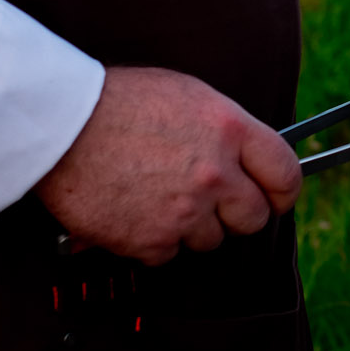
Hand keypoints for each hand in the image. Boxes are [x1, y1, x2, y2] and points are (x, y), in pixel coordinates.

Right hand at [33, 65, 301, 265]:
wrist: (63, 126)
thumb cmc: (122, 103)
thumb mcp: (190, 96)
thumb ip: (227, 130)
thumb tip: (249, 157)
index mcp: (231, 130)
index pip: (286, 174)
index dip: (283, 191)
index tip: (275, 197)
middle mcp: (216, 174)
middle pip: (254, 218)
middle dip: (236, 213)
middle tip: (210, 200)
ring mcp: (185, 211)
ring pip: (211, 240)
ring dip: (192, 226)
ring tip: (159, 196)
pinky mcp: (153, 242)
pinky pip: (170, 254)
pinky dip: (154, 241)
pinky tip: (135, 211)